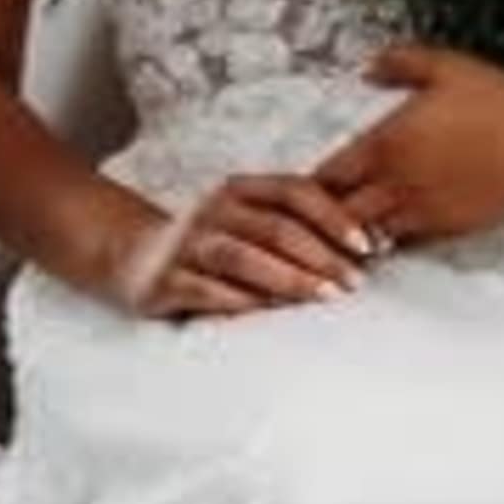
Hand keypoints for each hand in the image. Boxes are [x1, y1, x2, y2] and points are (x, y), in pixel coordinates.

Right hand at [112, 171, 386, 320]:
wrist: (135, 256)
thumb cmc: (214, 242)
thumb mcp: (249, 220)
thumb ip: (295, 225)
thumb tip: (367, 248)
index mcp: (240, 189)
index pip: (295, 191)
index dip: (334, 216)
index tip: (368, 244)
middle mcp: (213, 211)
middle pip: (275, 227)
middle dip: (321, 255)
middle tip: (354, 282)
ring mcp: (187, 245)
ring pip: (242, 256)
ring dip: (288, 278)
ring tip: (325, 297)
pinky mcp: (166, 281)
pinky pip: (207, 291)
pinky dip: (241, 302)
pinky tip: (271, 314)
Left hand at [310, 46, 503, 254]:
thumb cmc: (500, 96)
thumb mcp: (446, 65)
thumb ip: (398, 64)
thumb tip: (365, 70)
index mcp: (389, 142)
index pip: (328, 175)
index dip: (310, 183)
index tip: (303, 185)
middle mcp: (400, 182)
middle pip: (340, 215)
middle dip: (324, 217)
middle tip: (314, 218)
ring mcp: (426, 210)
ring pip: (370, 237)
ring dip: (355, 235)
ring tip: (344, 232)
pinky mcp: (453, 227)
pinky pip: (406, 244)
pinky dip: (390, 243)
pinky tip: (386, 236)